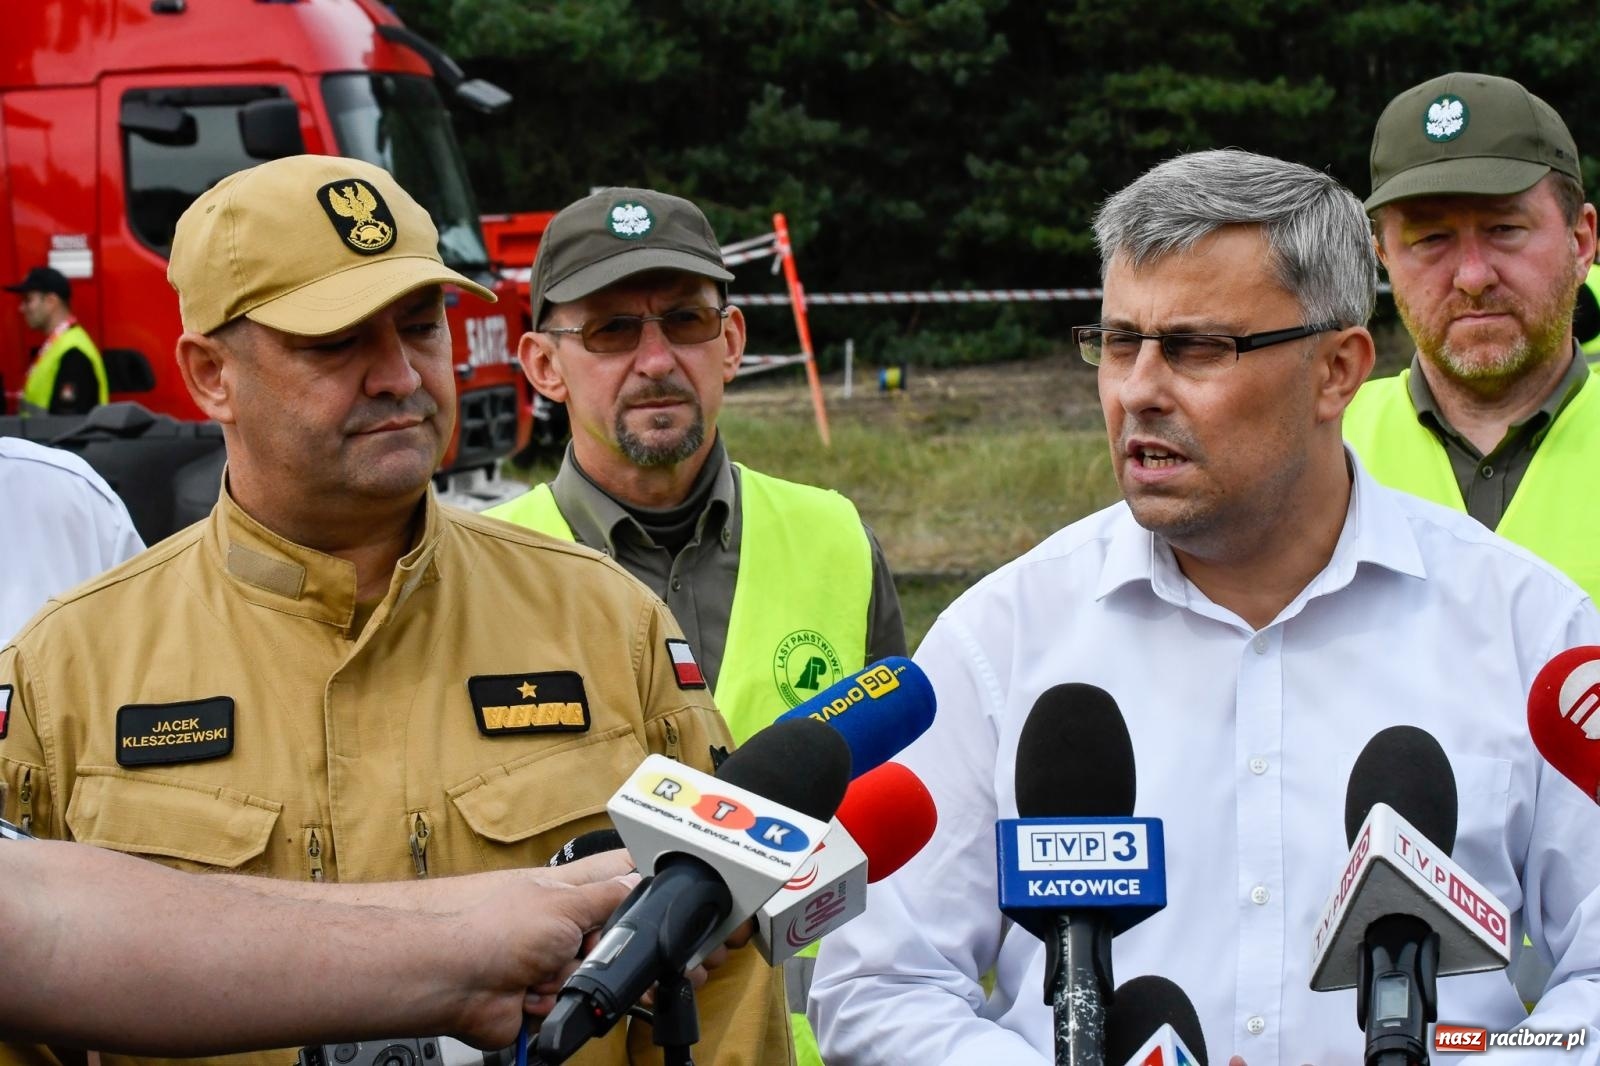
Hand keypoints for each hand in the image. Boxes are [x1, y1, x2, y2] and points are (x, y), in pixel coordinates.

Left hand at [447, 852, 638, 1045]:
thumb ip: (607, 895)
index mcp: (562, 901)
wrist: (463, 982)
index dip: (614, 918)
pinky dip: (550, 1002)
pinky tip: (528, 991)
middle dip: (588, 955)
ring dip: (565, 981)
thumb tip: (637, 881)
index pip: (607, 906)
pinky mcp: (539, 999)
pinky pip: (567, 1006)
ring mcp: (546, 967)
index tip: (612, 924)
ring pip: (587, 981)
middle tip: (568, 948)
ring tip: (538, 972)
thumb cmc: (499, 933)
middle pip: (603, 949)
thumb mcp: (566, 903)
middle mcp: (556, 933)